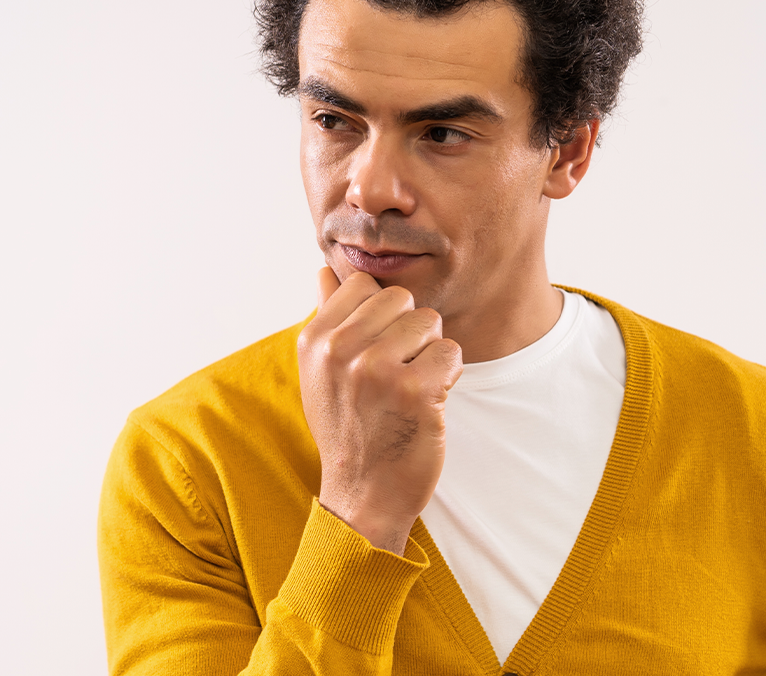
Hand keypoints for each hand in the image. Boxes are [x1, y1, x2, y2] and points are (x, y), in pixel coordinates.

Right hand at [297, 267, 462, 552]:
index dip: (381, 314)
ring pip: (429, 322)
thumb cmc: (348, 427)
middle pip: (401, 299)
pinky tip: (427, 401)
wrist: (364, 493)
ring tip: (410, 388)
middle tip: (395, 374)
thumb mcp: (321, 372)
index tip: (375, 350)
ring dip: (430, 353)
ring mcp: (376, 369)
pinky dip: (448, 375)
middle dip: (408, 331)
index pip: (363, 285)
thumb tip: (325, 271)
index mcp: (315, 340)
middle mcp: (339, 350)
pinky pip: (451, 352)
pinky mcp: (414, 390)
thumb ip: (327, 317)